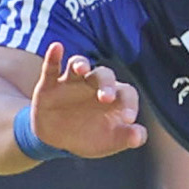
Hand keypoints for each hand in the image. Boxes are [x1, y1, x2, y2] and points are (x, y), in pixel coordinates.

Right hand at [29, 42, 146, 159]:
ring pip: (78, 65)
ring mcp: (72, 82)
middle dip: (105, 84)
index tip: (128, 119)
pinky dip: (53, 56)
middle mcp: (94, 85)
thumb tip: (139, 137)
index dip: (130, 104)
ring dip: (80, 64)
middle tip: (106, 98)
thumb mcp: (108, 142)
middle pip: (103, 75)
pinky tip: (56, 47)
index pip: (126, 93)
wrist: (56, 139)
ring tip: (81, 69)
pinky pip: (52, 67)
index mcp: (113, 97)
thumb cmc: (88, 136)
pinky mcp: (50, 84)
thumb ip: (125, 138)